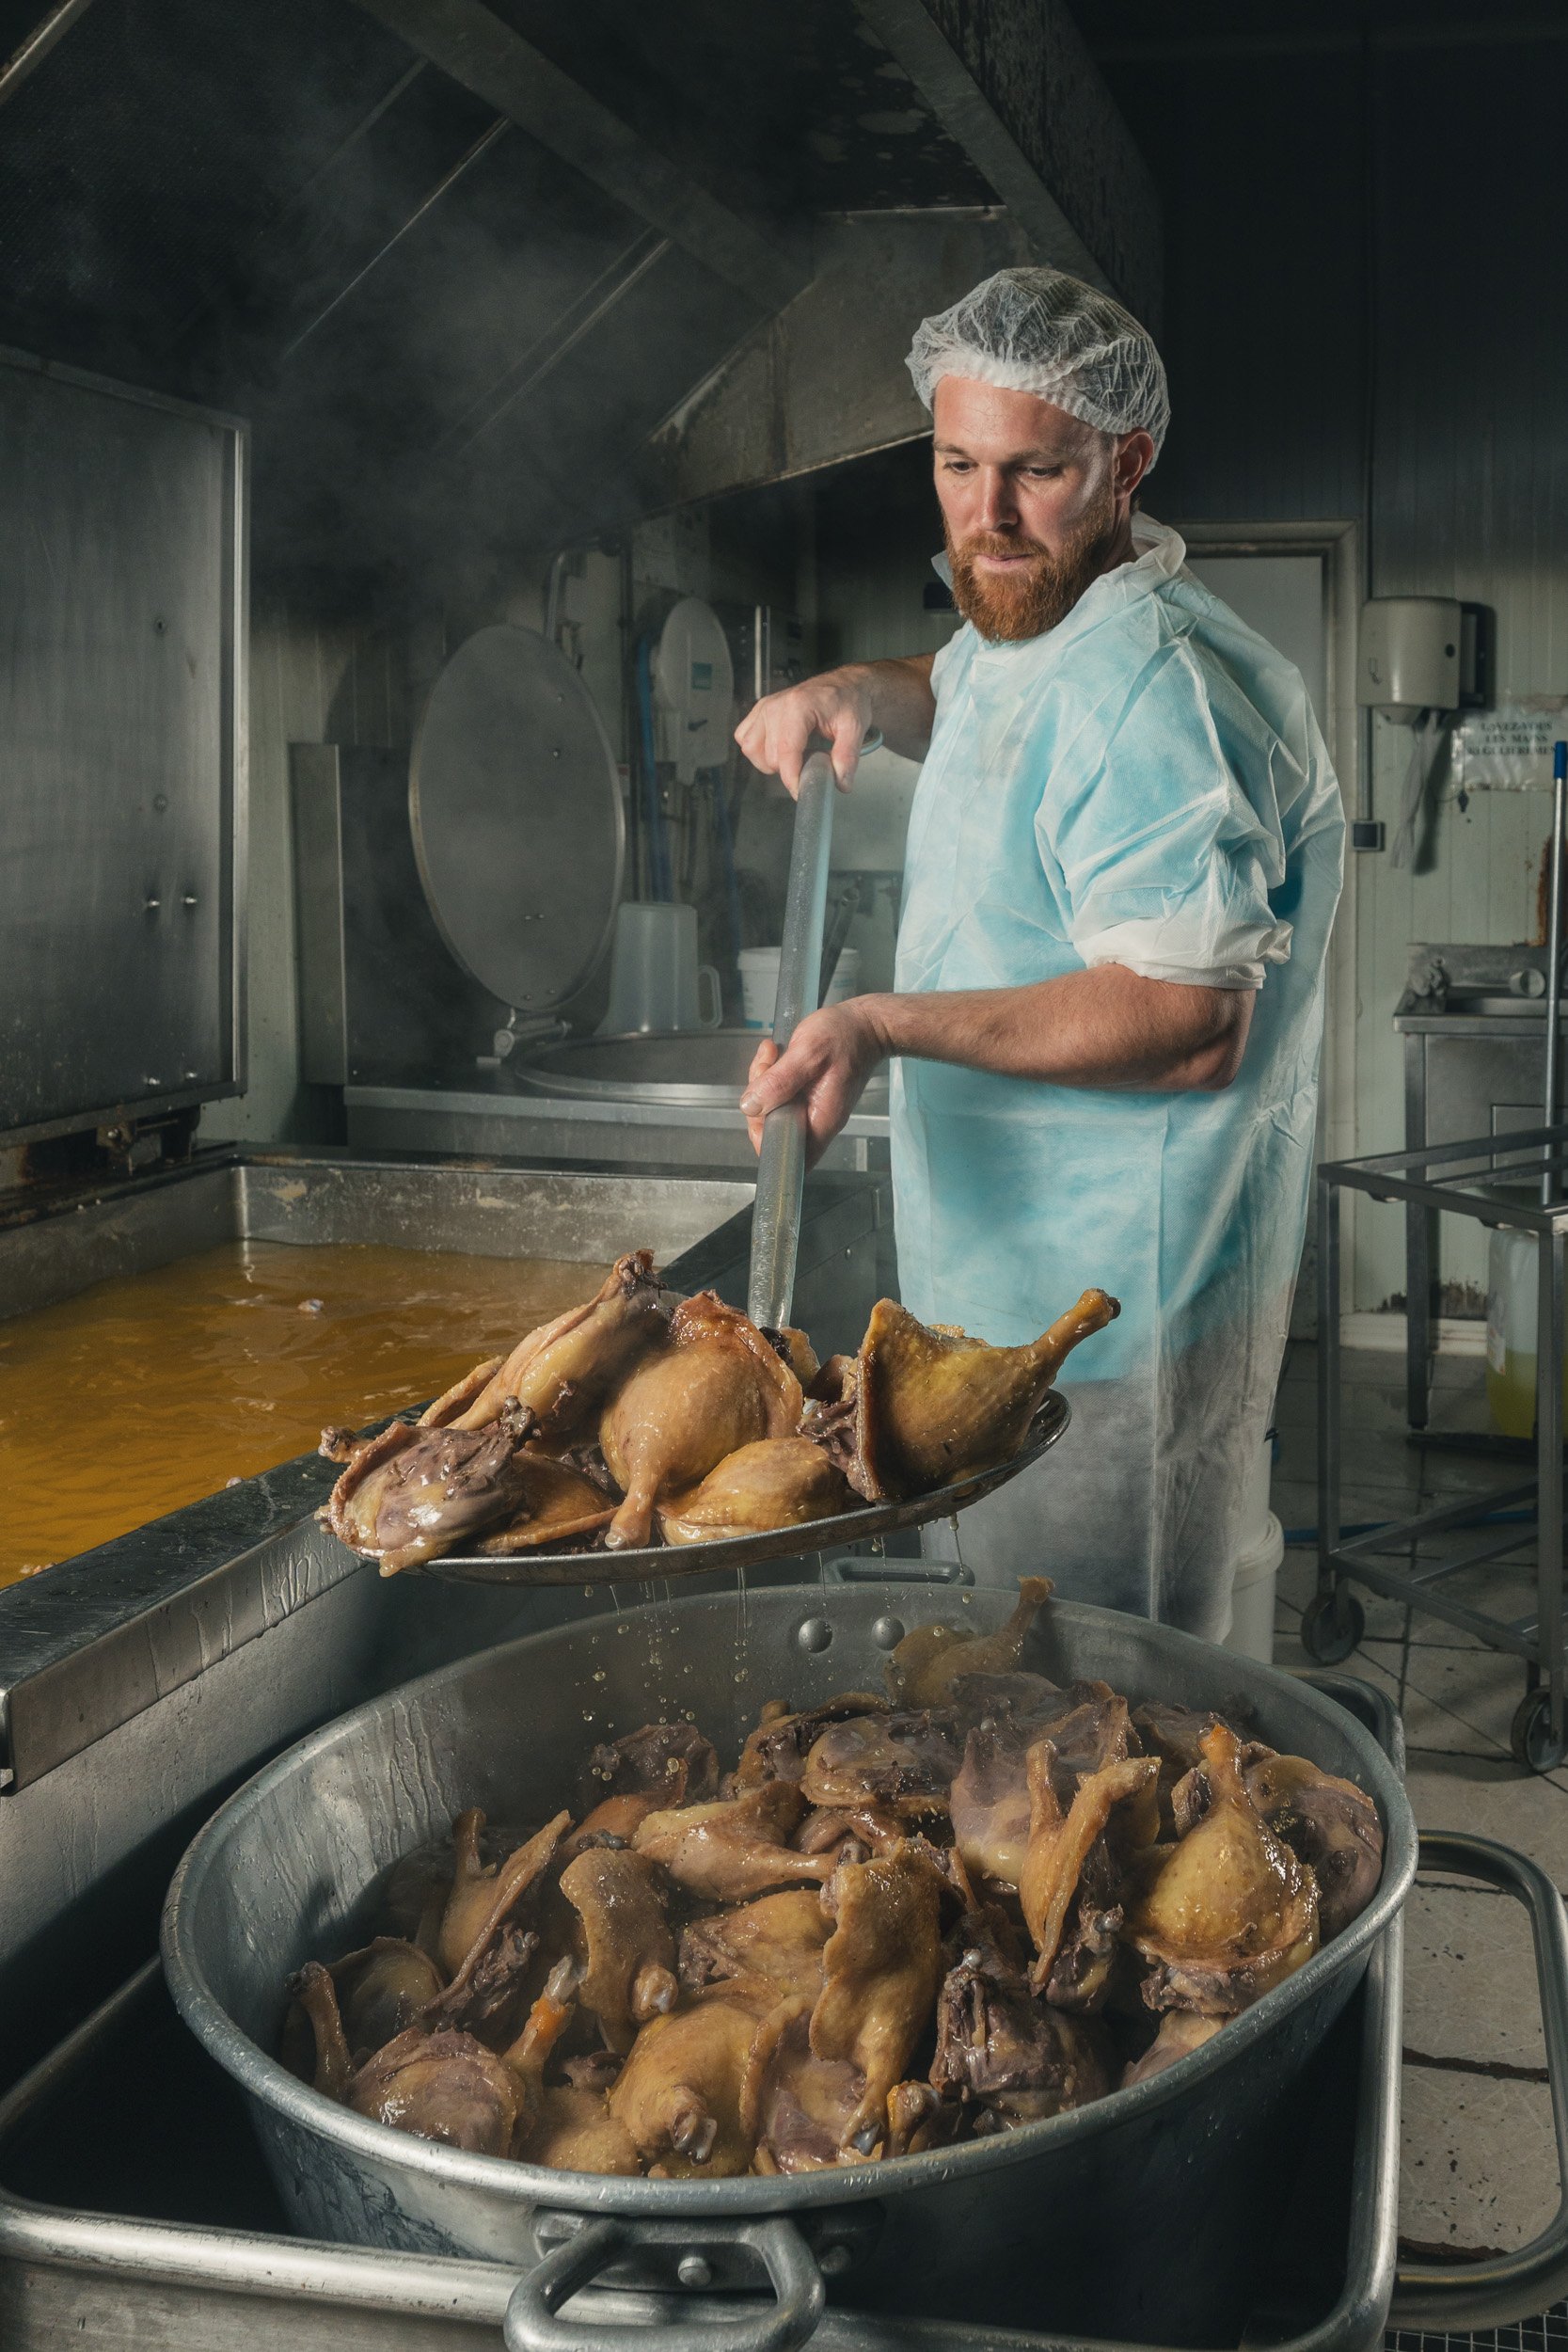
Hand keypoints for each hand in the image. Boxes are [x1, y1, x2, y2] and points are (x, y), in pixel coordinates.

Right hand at [733, 667, 872, 796]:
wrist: (844, 686)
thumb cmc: (849, 703)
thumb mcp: (856, 729)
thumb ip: (847, 757)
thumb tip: (840, 784)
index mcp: (798, 706)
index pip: (785, 752)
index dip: (792, 778)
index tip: (803, 791)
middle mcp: (775, 705)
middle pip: (770, 756)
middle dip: (789, 769)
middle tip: (810, 764)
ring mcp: (764, 707)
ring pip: (751, 749)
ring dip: (769, 762)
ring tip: (794, 758)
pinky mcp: (759, 711)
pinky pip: (745, 739)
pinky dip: (758, 750)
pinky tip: (778, 749)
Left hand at [739, 1000, 888, 1167]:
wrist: (865, 1024)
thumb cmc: (845, 1036)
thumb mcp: (809, 1053)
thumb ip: (780, 1081)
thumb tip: (751, 1107)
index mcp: (821, 1120)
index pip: (787, 1153)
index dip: (764, 1136)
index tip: (759, 1105)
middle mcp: (815, 1119)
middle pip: (772, 1127)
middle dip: (759, 1098)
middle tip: (766, 1066)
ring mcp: (809, 1106)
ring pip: (770, 1107)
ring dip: (762, 1080)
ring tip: (772, 1052)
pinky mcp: (804, 1093)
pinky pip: (777, 1092)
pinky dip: (769, 1073)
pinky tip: (775, 1053)